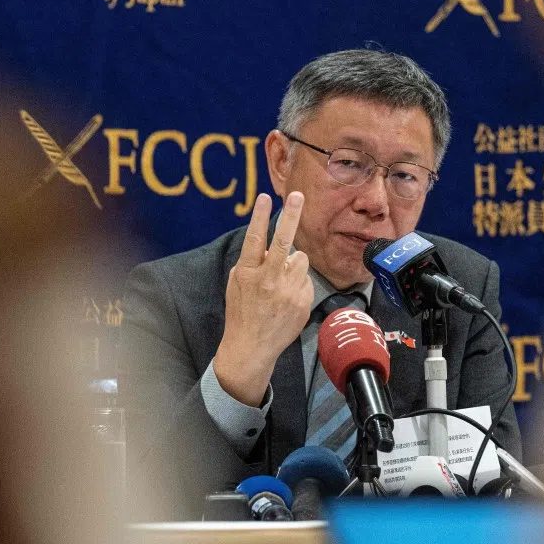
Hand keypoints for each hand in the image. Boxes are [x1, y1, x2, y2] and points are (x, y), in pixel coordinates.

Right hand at [213, 192, 313, 406]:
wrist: (251, 348)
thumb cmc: (241, 312)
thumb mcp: (236, 284)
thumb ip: (252, 263)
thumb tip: (270, 245)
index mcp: (248, 273)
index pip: (254, 239)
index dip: (259, 216)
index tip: (265, 196)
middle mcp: (268, 280)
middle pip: (284, 241)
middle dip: (291, 215)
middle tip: (298, 195)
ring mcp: (288, 292)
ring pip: (301, 259)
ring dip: (294, 263)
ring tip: (282, 280)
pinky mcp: (303, 302)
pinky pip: (306, 279)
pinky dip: (299, 283)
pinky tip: (288, 299)